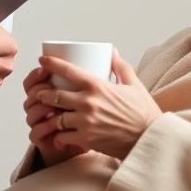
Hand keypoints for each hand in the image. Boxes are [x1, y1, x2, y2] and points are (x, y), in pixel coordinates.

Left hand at [30, 48, 161, 160]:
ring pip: (55, 118)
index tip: (42, 60)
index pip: (68, 70)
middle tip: (40, 93)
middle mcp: (88, 102)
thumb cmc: (143, 112)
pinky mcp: (86, 140)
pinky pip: (63, 137)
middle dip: (43, 94)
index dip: (51, 63)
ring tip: (47, 115)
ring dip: (49, 117)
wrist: (150, 140)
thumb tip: (112, 51)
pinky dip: (59, 136)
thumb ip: (121, 66)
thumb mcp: (134, 84)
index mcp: (97, 86)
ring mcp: (86, 122)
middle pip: (54, 95)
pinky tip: (59, 135)